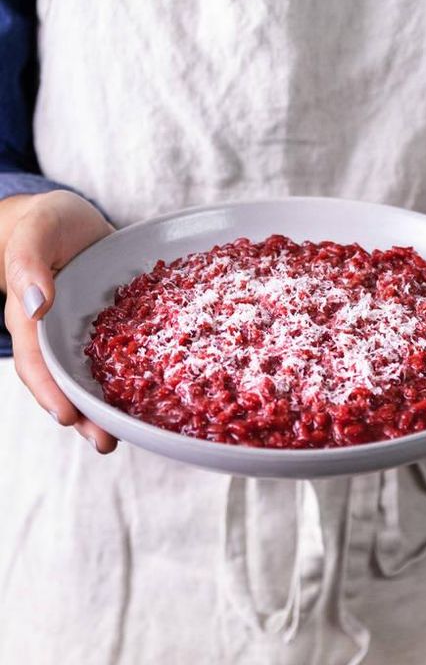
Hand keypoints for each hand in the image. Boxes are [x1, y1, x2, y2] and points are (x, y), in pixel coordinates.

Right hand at [2, 190, 116, 452]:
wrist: (71, 221)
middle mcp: (60, 336)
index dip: (50, 392)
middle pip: (67, 383)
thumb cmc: (46, 225)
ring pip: (96, 377)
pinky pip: (123, 356)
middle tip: (106, 443)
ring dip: (109, 406)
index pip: (38, 363)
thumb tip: (36, 305)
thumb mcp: (37, 234)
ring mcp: (88, 336)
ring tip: (131, 432)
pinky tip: (156, 393)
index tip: (68, 417)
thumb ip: (29, 266)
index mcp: (33, 321)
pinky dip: (134, 376)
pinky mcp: (115, 329)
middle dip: (84, 415)